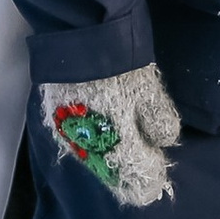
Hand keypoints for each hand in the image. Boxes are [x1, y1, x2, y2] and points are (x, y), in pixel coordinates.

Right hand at [40, 68, 178, 207]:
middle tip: (147, 161)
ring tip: (128, 150)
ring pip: (94, 162)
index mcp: (118, 147)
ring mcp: (69, 136)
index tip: (161, 168)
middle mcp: (90, 150)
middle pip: (114, 175)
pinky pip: (78, 144)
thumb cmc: (119, 64)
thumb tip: (164, 141)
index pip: (138, 182)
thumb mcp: (148, 89)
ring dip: (111, 160)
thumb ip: (158, 120)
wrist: (77, 37)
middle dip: (131, 173)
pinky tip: (104, 137)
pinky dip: (94, 145)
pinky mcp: (55, 121)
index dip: (152, 177)